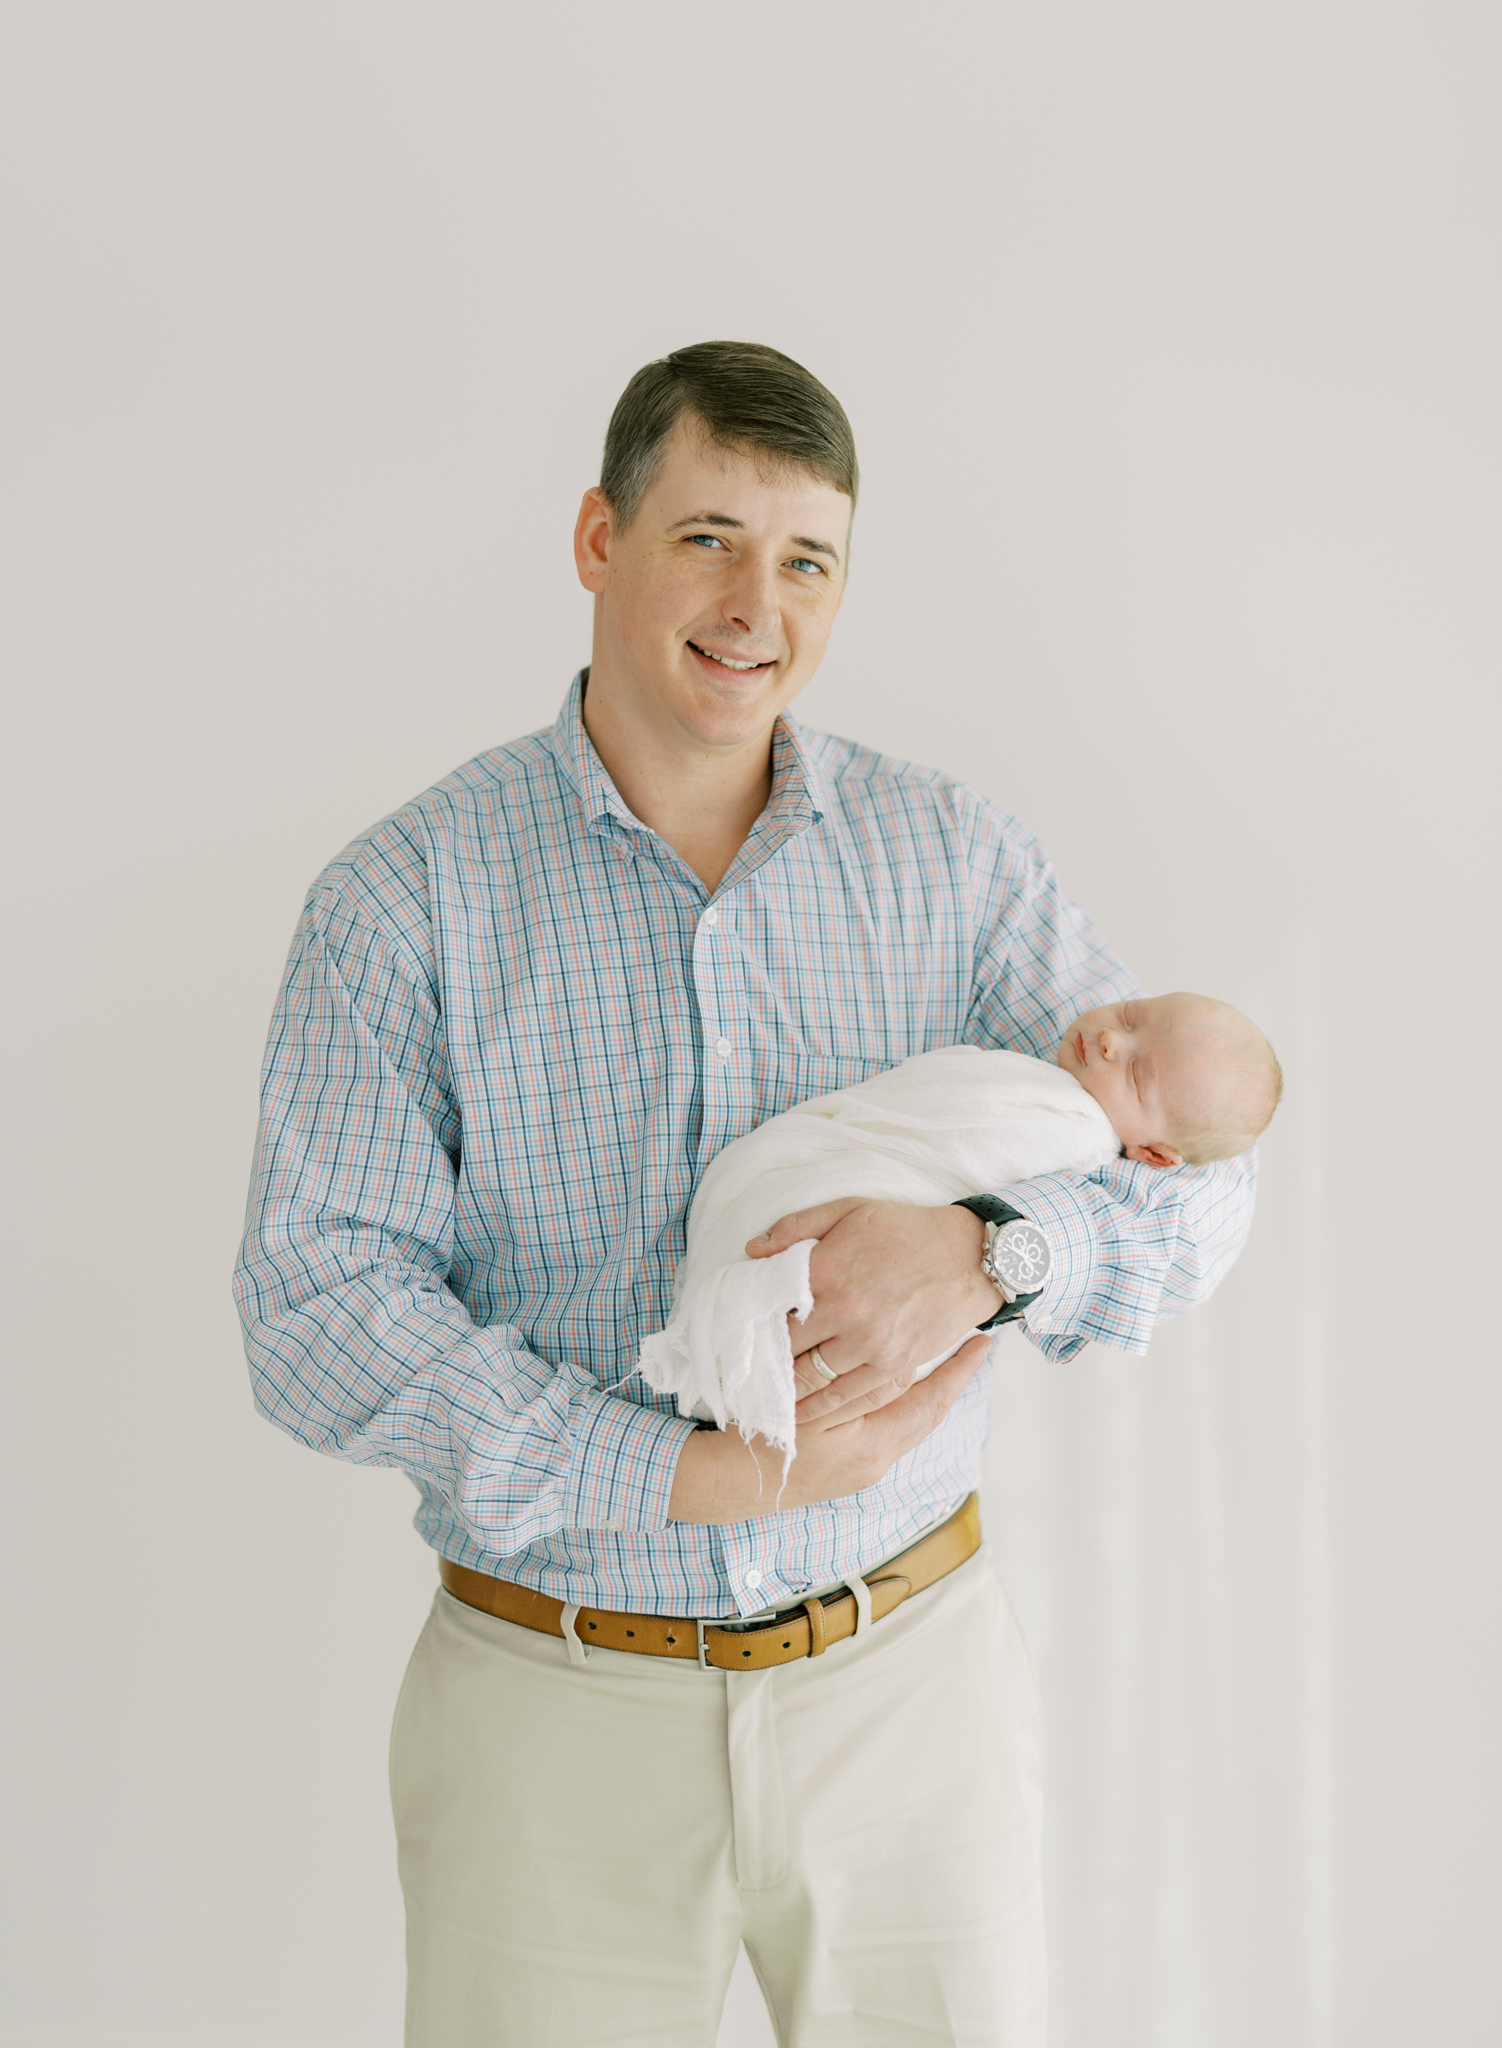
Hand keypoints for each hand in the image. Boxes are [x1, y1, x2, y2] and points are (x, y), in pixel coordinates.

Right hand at [667, 1332, 993, 1522]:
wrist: (726, 1483)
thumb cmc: (759, 1439)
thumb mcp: (807, 1407)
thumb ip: (857, 1389)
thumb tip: (904, 1369)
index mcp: (873, 1446)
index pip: (931, 1401)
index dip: (958, 1371)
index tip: (984, 1343)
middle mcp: (877, 1461)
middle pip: (926, 1414)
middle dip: (949, 1380)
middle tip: (971, 1342)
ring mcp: (863, 1467)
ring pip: (908, 1420)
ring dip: (924, 1390)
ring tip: (942, 1354)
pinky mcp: (848, 1467)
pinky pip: (886, 1428)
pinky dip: (897, 1402)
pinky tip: (893, 1380)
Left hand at [747, 1198, 1001, 1422]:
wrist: (969, 1258)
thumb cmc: (906, 1230)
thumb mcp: (849, 1210)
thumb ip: (795, 1228)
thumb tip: (751, 1251)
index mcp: (829, 1268)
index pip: (773, 1305)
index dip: (751, 1322)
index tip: (736, 1334)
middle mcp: (846, 1310)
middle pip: (786, 1347)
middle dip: (762, 1361)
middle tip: (740, 1372)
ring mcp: (870, 1342)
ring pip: (810, 1377)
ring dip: (783, 1389)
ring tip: (760, 1396)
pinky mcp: (892, 1364)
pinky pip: (845, 1394)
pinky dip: (817, 1407)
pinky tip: (797, 1412)